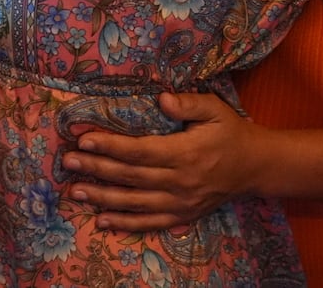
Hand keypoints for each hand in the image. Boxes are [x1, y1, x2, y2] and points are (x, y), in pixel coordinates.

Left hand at [62, 92, 264, 231]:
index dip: (110, 146)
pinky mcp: (181, 216)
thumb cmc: (230, 132)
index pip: (139, 150)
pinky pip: (148, 223)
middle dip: (96, 169)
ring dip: (102, 197)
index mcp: (185, 153)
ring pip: (133, 202)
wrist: (255, 167)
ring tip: (75, 190)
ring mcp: (179, 203)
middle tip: (67, 162)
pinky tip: (101, 221)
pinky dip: (124, 224)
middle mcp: (179, 181)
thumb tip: (162, 99)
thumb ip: (189, 103)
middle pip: (130, 176)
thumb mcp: (215, 109)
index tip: (84, 140)